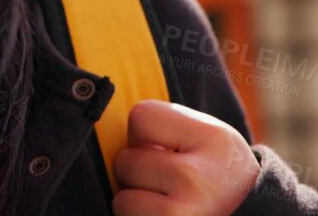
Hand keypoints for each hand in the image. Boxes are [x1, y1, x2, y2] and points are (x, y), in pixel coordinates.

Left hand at [110, 99, 260, 215]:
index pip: (140, 116)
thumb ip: (167, 124)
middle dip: (139, 172)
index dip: (144, 134)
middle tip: (169, 184)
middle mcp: (198, 178)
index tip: (167, 148)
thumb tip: (103, 112)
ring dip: (136, 203)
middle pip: (125, 161)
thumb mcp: (207, 138)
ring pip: (121, 199)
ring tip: (167, 205)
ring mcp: (183, 214)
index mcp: (213, 139)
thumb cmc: (213, 176)